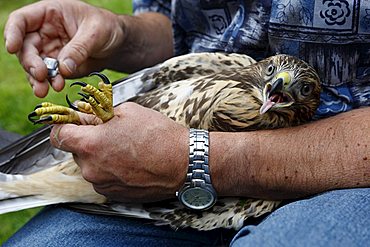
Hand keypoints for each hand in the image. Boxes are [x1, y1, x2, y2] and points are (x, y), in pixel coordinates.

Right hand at [4, 0, 125, 97]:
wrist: (119, 44)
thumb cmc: (107, 27)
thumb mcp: (96, 32)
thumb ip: (79, 49)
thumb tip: (63, 68)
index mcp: (49, 14)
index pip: (21, 20)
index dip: (13, 33)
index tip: (12, 48)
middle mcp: (44, 32)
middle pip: (25, 47)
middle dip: (30, 63)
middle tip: (40, 75)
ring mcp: (50, 51)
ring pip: (34, 65)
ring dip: (37, 78)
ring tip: (45, 88)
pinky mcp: (58, 67)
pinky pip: (47, 76)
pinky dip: (48, 83)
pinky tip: (55, 87)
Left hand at [50, 103, 187, 201]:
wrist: (183, 162)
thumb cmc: (158, 135)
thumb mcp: (127, 111)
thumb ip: (98, 114)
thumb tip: (85, 117)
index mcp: (90, 144)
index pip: (58, 135)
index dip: (64, 126)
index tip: (72, 123)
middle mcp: (91, 168)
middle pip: (75, 151)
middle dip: (87, 140)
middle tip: (108, 133)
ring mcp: (102, 184)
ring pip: (90, 166)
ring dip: (99, 156)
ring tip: (124, 149)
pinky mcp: (114, 194)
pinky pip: (102, 179)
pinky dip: (110, 170)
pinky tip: (129, 162)